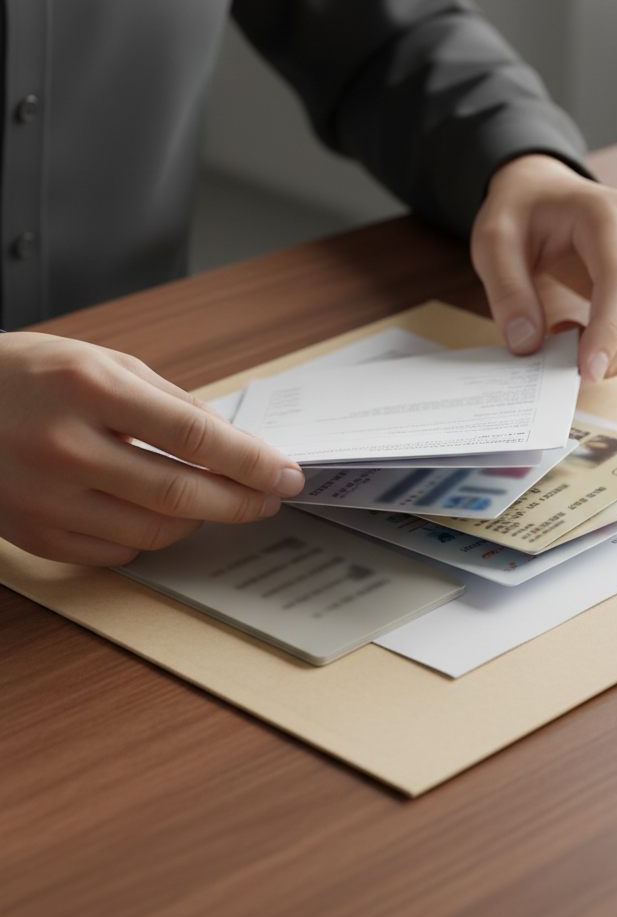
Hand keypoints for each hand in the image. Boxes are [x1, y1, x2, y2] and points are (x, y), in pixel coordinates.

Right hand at [0, 332, 305, 565]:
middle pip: (180, 494)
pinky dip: (151, 539)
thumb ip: (172, 403)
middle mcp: (65, 447)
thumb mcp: (105, 363)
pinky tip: (160, 516)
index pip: (196, 438)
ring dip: (200, 521)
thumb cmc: (28, 374)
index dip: (253, 461)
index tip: (287, 474)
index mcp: (90, 390)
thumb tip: (232, 444)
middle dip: (241, 501)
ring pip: (153, 533)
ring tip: (219, 501)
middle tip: (271, 498)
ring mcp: (44, 498)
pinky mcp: (32, 535)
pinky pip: (115, 553)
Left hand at [470, 154, 616, 382]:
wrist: (539, 191)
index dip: (607, 334)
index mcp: (609, 215)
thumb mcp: (493, 243)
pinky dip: (616, 348)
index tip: (585, 372)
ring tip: (562, 333)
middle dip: (607, 353)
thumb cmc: (520, 211)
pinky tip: (580, 330)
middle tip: (557, 362)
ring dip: (611, 353)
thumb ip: (508, 292)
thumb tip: (528, 344)